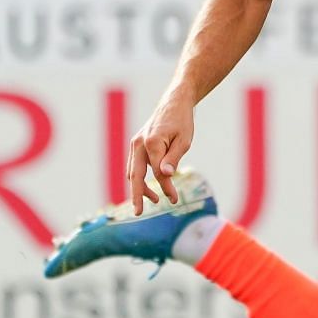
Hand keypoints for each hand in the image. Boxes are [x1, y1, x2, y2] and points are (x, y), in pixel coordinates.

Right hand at [127, 93, 195, 213]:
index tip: (174, 200)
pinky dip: (140, 178)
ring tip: (154, 199)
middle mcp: (138, 144)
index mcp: (151, 143)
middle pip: (135, 176)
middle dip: (137, 195)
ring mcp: (135, 144)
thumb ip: (173, 158)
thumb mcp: (183, 141)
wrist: (174, 103)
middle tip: (138, 213)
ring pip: (133, 172)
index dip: (165, 188)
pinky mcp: (136, 145)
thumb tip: (165, 176)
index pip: (157, 173)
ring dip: (140, 188)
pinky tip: (151, 186)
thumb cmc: (182, 122)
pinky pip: (135, 166)